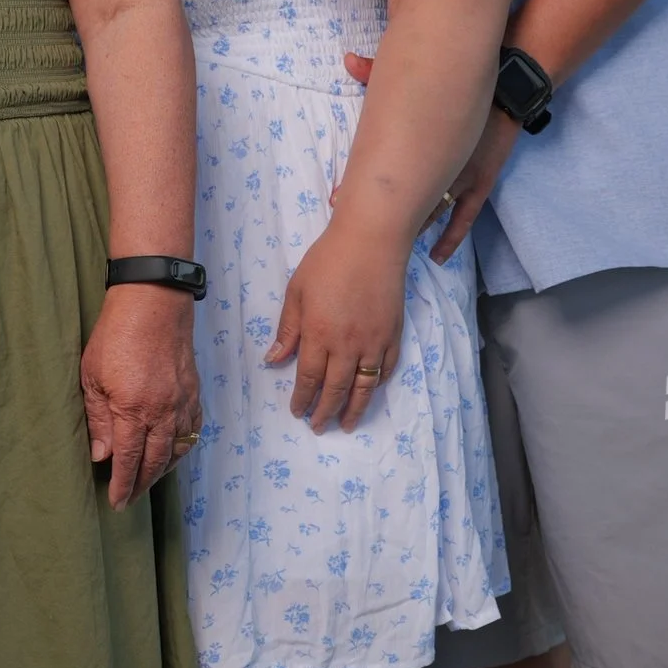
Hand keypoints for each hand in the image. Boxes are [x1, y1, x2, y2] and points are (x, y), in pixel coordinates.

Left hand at [80, 284, 199, 506]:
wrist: (153, 302)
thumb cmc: (115, 335)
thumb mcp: (92, 377)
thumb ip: (98, 419)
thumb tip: (101, 456)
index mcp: (132, 410)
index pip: (129, 460)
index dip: (123, 485)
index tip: (117, 502)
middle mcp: (162, 412)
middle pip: (154, 461)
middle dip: (142, 485)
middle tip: (129, 500)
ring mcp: (182, 402)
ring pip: (176, 450)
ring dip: (162, 471)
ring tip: (148, 482)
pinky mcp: (193, 392)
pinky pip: (192, 429)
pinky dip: (183, 447)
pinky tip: (173, 453)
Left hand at [269, 221, 405, 430]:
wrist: (371, 241)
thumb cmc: (327, 261)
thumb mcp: (296, 292)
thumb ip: (287, 329)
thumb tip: (274, 360)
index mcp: (318, 335)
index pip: (308, 378)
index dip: (303, 399)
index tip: (298, 412)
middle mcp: (347, 345)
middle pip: (336, 389)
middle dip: (326, 412)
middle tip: (319, 427)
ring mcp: (374, 342)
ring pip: (364, 387)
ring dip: (354, 409)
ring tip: (347, 424)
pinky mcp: (393, 334)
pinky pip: (387, 368)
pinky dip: (378, 384)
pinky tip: (370, 391)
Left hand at [340, 47, 517, 260]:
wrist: (506, 86)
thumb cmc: (459, 78)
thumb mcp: (415, 73)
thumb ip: (376, 69)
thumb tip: (348, 58)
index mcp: (415, 143)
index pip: (381, 170)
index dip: (357, 187)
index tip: (335, 200)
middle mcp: (436, 166)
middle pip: (401, 197)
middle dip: (377, 214)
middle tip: (353, 229)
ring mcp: (460, 178)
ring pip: (428, 213)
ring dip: (409, 230)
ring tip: (388, 247)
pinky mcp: (480, 183)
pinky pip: (462, 220)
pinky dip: (449, 239)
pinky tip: (436, 257)